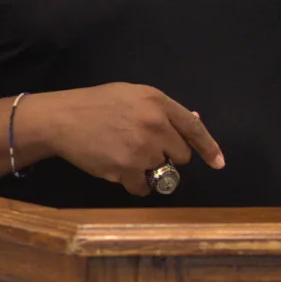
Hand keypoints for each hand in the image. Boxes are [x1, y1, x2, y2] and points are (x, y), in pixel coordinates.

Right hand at [22, 83, 224, 195]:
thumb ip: (161, 108)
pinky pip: (143, 187)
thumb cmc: (95, 104)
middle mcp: (155, 124)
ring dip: (148, 169)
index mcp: (157, 102)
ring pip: (161, 171)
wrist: (61, 119)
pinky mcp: (127, 168)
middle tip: (144, 149)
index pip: (194, 127)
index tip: (219, 162)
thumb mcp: (131, 94)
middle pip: (181, 154)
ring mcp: (142, 148)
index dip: (209, 147)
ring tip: (124, 157)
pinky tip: (119, 172)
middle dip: (167, 155)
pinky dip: (135, 185)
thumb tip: (194, 118)